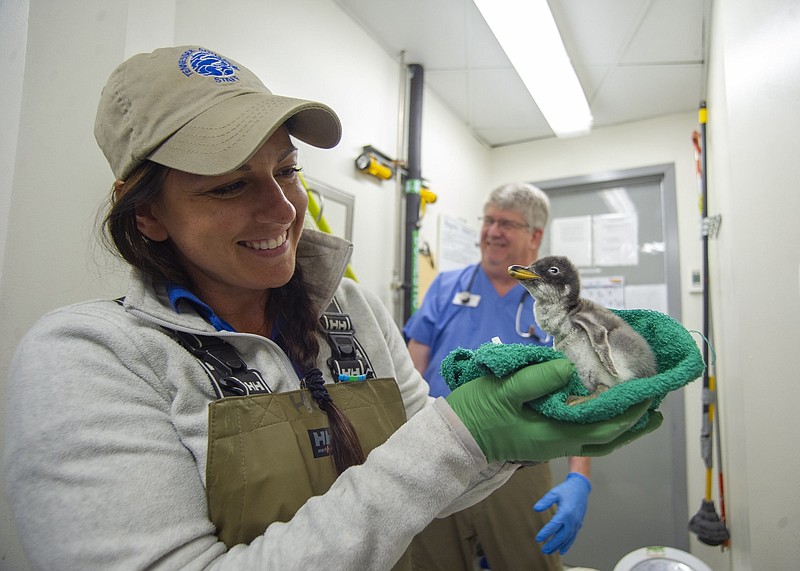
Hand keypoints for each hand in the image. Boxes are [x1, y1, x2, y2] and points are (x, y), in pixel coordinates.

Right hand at [445, 360, 661, 462]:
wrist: (455, 436)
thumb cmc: (477, 412)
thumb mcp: (505, 389)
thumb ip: (539, 379)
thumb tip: (569, 369)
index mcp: (555, 434)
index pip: (606, 427)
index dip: (632, 413)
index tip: (650, 395)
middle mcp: (559, 443)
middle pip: (609, 439)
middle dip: (635, 422)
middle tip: (656, 404)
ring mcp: (552, 443)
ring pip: (597, 440)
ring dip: (621, 426)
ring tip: (640, 412)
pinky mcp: (544, 437)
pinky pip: (582, 434)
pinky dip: (601, 423)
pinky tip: (601, 409)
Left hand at [534, 473, 590, 554]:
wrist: (580, 488)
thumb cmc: (566, 490)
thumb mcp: (554, 492)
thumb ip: (545, 501)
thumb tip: (535, 509)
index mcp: (565, 512)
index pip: (554, 525)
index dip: (546, 533)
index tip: (538, 539)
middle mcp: (572, 520)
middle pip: (561, 536)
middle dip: (552, 544)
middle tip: (543, 550)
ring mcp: (576, 523)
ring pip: (567, 538)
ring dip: (558, 546)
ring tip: (550, 551)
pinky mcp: (578, 524)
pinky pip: (573, 537)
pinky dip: (567, 544)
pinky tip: (562, 550)